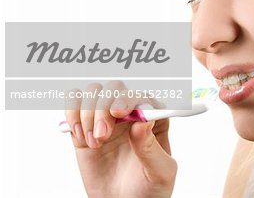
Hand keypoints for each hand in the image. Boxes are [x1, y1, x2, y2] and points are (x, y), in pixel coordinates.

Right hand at [64, 81, 176, 197]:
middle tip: (102, 135)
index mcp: (155, 118)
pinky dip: (72, 113)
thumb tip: (141, 122)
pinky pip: (74, 103)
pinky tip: (81, 136)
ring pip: (93, 91)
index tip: (119, 113)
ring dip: (88, 113)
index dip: (129, 98)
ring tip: (94, 142)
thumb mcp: (160, 173)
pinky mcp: (84, 126)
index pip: (142, 96)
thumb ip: (151, 148)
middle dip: (104, 106)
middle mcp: (131, 113)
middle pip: (114, 88)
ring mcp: (107, 117)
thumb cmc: (148, 189)